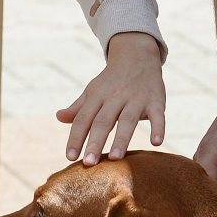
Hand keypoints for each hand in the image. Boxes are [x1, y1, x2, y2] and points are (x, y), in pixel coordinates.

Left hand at [57, 32, 165, 164]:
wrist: (137, 54)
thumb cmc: (112, 80)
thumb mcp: (93, 90)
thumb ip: (78, 108)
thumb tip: (58, 117)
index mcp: (97, 96)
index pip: (83, 118)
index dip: (76, 137)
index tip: (70, 157)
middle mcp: (115, 96)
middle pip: (103, 120)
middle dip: (95, 141)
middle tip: (89, 163)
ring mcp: (136, 98)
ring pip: (128, 119)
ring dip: (121, 138)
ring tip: (115, 158)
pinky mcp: (156, 100)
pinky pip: (157, 115)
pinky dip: (158, 128)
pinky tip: (156, 143)